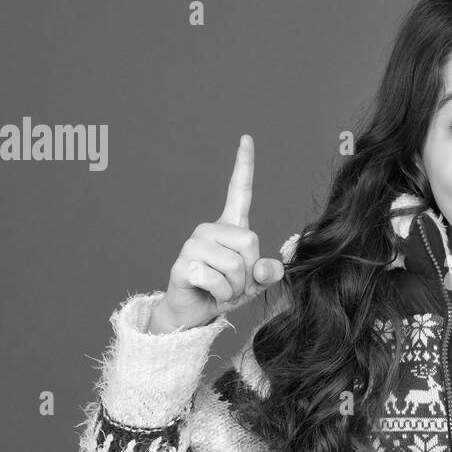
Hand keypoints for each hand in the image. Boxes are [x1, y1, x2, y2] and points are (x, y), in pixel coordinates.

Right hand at [153, 135, 286, 331]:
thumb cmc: (225, 292)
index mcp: (229, 227)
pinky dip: (222, 295)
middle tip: (235, 283)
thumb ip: (268, 272)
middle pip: (250, 242)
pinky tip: (209, 294)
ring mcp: (194, 245)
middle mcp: (210, 229)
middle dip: (250, 272)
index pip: (239, 191)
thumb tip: (266, 269)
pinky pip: (218, 281)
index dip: (244, 165)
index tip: (246, 138)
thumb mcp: (254, 283)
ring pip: (235, 265)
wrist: (194, 313)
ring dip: (236, 287)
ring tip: (223, 290)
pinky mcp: (183, 264)